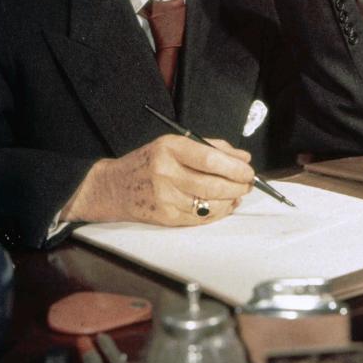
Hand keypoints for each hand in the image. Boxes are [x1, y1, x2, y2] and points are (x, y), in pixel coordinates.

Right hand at [61, 135, 253, 226]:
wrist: (114, 187)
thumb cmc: (149, 162)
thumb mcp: (175, 144)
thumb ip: (211, 148)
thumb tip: (243, 157)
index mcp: (169, 149)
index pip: (210, 159)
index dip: (235, 167)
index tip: (248, 170)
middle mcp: (165, 173)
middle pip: (213, 185)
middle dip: (238, 186)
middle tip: (249, 184)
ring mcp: (165, 197)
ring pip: (209, 204)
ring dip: (231, 201)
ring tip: (238, 194)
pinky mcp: (165, 217)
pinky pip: (200, 218)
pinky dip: (218, 212)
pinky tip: (224, 205)